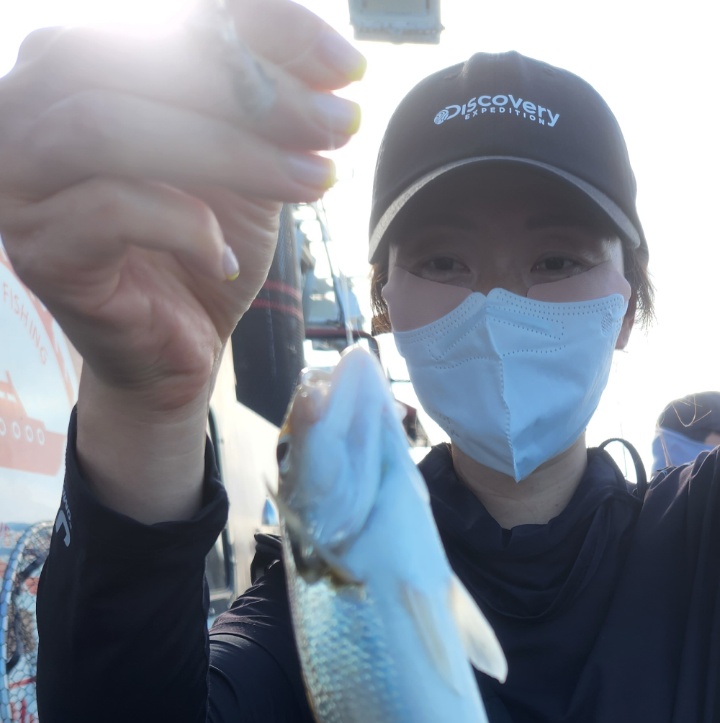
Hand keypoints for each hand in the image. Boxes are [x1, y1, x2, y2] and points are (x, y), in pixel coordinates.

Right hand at [0, 0, 362, 421]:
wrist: (176, 350)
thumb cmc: (203, 245)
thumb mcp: (246, 158)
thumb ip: (270, 101)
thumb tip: (334, 61)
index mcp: (72, 59)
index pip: (164, 14)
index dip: (260, 27)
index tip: (345, 64)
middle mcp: (25, 103)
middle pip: (126, 59)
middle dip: (248, 90)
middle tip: (336, 125)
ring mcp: (19, 178)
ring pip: (106, 129)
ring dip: (226, 151)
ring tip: (313, 180)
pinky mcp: (39, 250)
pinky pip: (111, 212)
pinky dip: (186, 228)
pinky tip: (227, 256)